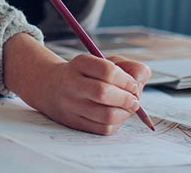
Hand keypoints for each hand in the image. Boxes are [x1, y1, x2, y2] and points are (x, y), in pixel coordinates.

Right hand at [14, 56, 151, 134]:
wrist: (50, 87)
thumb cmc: (87, 75)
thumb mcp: (105, 62)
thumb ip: (129, 68)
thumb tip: (140, 82)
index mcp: (79, 63)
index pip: (107, 70)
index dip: (127, 80)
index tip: (134, 85)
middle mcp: (71, 83)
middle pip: (103, 93)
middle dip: (127, 98)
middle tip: (134, 100)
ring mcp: (70, 105)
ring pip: (105, 115)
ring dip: (124, 113)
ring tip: (127, 108)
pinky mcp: (72, 122)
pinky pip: (102, 128)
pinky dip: (116, 123)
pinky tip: (116, 116)